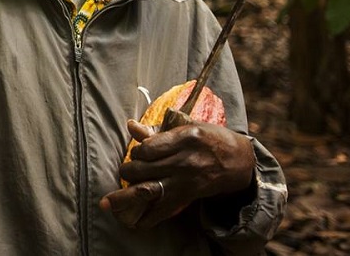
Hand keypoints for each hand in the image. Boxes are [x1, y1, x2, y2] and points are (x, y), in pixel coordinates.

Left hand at [99, 119, 254, 228]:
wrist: (241, 161)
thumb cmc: (211, 138)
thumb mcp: (188, 126)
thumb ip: (158, 131)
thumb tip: (130, 126)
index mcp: (184, 138)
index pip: (148, 147)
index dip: (136, 151)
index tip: (136, 154)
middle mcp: (184, 160)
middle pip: (143, 169)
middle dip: (128, 171)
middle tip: (125, 172)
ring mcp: (186, 180)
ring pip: (149, 189)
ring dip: (125, 197)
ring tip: (108, 203)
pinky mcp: (190, 195)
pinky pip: (165, 208)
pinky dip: (150, 216)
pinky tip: (136, 222)